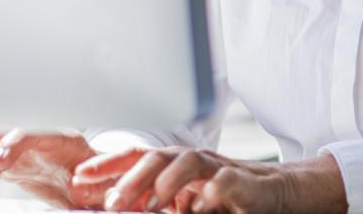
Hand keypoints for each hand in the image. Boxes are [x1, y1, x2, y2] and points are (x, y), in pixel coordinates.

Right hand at [0, 129, 104, 208]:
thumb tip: (79, 187)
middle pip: (4, 135)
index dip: (14, 144)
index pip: (36, 133)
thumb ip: (92, 186)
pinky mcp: (11, 167)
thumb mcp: (102, 184)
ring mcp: (22, 152)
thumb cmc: (102, 179)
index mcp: (65, 139)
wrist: (97, 183)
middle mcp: (38, 141)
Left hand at [72, 146, 347, 213]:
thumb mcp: (189, 203)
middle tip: (113, 204)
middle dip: (132, 176)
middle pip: (158, 154)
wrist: (284, 195)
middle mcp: (196, 162)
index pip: (139, 156)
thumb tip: (123, 209)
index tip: (79, 179)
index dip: (109, 165)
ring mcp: (221, 169)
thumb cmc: (233, 201)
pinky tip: (197, 209)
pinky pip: (223, 184)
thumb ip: (160, 204)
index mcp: (178, 165)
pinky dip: (208, 196)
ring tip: (152, 206)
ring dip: (166, 181)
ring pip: (189, 160)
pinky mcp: (245, 183)